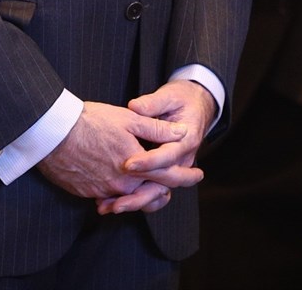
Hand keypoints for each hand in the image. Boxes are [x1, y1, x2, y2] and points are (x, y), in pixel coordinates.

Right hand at [36, 99, 188, 209]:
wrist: (53, 133)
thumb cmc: (91, 122)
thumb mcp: (129, 119)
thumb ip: (157, 129)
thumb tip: (181, 133)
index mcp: (136, 167)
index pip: (169, 177)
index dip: (187, 176)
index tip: (199, 174)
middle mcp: (121, 185)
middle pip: (150, 192)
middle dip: (165, 188)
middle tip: (178, 181)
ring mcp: (102, 191)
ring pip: (130, 196)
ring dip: (143, 192)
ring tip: (154, 184)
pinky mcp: (87, 192)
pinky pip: (110, 197)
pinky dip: (119, 193)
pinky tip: (123, 184)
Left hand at [103, 79, 216, 214]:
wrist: (195, 104)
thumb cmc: (181, 99)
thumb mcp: (170, 96)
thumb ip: (153, 104)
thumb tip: (135, 106)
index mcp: (186, 140)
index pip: (167, 156)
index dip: (148, 161)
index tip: (128, 164)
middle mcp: (182, 159)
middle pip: (162, 183)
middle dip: (138, 194)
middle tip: (115, 201)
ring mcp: (173, 168)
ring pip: (154, 192)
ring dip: (132, 201)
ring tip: (107, 206)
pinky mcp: (163, 172)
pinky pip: (150, 191)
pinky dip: (132, 198)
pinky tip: (109, 201)